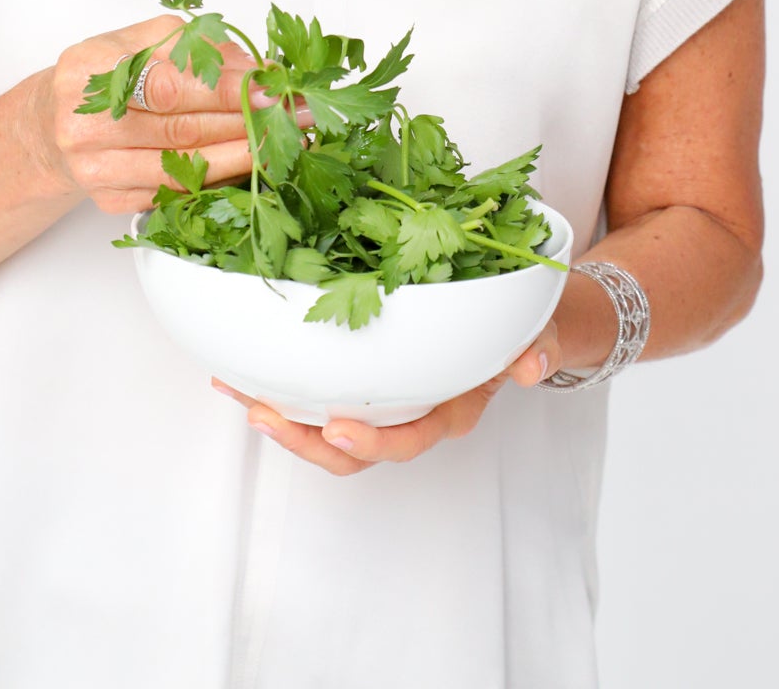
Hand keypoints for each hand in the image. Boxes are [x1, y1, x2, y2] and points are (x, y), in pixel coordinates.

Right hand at [29, 14, 311, 212]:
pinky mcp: (110, 201)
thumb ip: (191, 46)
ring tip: (290, 141)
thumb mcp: (134, 40)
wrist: (47, 127)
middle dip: (247, 120)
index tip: (271, 86)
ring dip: (244, 154)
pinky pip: (176, 192)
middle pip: (180, 127)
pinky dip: (220, 177)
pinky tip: (254, 163)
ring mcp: (94, 169)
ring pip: (184, 166)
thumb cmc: (101, 74)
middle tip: (299, 113)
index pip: (166, 82)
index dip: (223, 86)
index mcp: (87, 69)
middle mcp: (83, 123)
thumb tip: (254, 66)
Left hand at [212, 318, 561, 474]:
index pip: (408, 439)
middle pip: (352, 451)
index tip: (338, 428)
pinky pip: (316, 394)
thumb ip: (538, 349)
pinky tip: (239, 368)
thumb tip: (529, 366)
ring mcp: (383, 402)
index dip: (372, 441)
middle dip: (304, 440)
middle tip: (262, 415)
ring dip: (280, 416)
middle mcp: (411, 415)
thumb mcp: (541, 335)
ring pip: (325, 429)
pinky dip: (277, 384)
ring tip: (238, 393)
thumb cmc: (524, 332)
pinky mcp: (361, 382)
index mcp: (449, 410)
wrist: (523, 328)